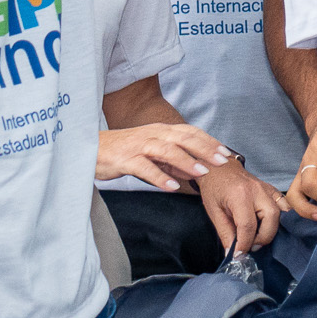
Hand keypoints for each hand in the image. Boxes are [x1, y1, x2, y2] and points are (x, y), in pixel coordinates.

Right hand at [95, 121, 231, 187]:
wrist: (90, 149)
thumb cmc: (123, 152)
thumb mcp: (151, 153)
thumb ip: (171, 160)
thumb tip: (195, 170)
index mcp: (161, 131)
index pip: (191, 132)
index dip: (209, 141)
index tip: (226, 153)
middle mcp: (153, 134)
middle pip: (184, 138)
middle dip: (205, 149)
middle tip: (222, 161)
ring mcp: (139, 146)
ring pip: (167, 150)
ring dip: (186, 161)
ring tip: (202, 173)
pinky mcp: (126, 159)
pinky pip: (145, 168)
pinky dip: (160, 177)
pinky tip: (172, 186)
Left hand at [198, 162, 289, 253]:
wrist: (220, 168)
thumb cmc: (214, 188)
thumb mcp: (214, 212)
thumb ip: (225, 234)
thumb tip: (232, 255)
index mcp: (240, 194)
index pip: (248, 225)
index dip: (244, 244)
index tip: (239, 255)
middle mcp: (257, 190)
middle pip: (271, 218)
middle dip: (262, 238)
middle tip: (250, 245)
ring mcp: (267, 188)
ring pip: (281, 213)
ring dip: (271, 230)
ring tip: (257, 237)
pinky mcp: (272, 190)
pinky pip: (284, 206)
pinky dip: (281, 219)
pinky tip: (269, 226)